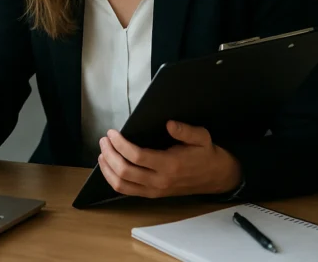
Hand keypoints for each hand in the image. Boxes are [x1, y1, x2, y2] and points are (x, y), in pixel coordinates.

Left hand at [97, 121, 241, 198]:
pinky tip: (109, 167)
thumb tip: (169, 124)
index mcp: (170, 164)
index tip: (112, 133)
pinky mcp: (152, 194)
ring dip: (107, 169)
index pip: (137, 156)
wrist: (215, 176)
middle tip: (104, 140)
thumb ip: (185, 130)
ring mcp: (154, 190)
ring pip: (122, 185)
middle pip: (124, 171)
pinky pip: (127, 191)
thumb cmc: (205, 154)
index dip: (120, 144)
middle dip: (109, 154)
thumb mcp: (201, 137)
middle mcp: (160, 180)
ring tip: (102, 153)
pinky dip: (113, 180)